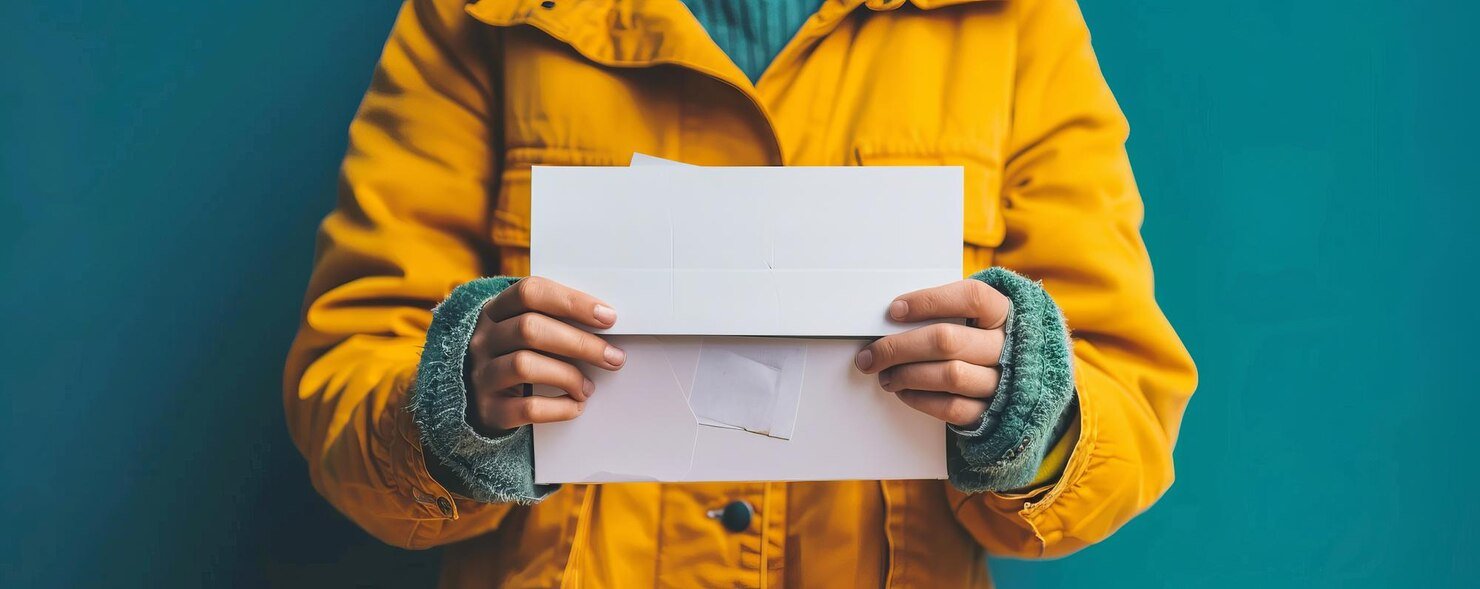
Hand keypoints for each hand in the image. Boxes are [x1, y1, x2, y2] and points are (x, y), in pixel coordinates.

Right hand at [465, 277, 624, 435]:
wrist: (478, 397)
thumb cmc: (517, 356)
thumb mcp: (526, 331)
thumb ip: (555, 321)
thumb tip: (607, 323)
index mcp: (497, 310)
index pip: (531, 292)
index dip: (572, 302)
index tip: (608, 317)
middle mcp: (484, 339)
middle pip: (530, 329)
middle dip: (580, 343)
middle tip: (613, 357)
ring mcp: (482, 374)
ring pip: (525, 366)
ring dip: (568, 376)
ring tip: (588, 388)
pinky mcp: (488, 409)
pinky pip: (527, 408)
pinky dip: (559, 408)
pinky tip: (576, 406)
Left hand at [854, 280, 1010, 426]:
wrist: (1018, 376)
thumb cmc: (982, 339)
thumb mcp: (974, 316)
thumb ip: (944, 312)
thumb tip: (894, 317)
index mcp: (1004, 312)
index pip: (970, 297)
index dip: (929, 301)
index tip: (894, 310)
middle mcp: (1007, 346)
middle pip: (947, 341)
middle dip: (900, 347)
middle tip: (872, 353)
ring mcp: (1002, 381)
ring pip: (948, 376)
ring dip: (907, 376)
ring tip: (885, 374)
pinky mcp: (990, 410)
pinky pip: (952, 407)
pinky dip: (921, 400)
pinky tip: (904, 391)